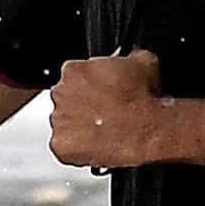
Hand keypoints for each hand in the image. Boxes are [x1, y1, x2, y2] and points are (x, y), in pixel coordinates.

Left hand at [48, 49, 162, 168]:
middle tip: (102, 113)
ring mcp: (58, 121)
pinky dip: (77, 150)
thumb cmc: (142, 98)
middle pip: (66, 99)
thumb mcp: (142, 60)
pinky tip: (97, 146)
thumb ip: (126, 55)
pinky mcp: (61, 146)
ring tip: (103, 132)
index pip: (74, 75)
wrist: (146, 130)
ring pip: (64, 124)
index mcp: (73, 70)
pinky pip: (65, 148)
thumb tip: (128, 55)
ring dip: (78, 127)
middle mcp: (60, 93)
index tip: (102, 92)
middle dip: (81, 106)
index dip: (90, 84)